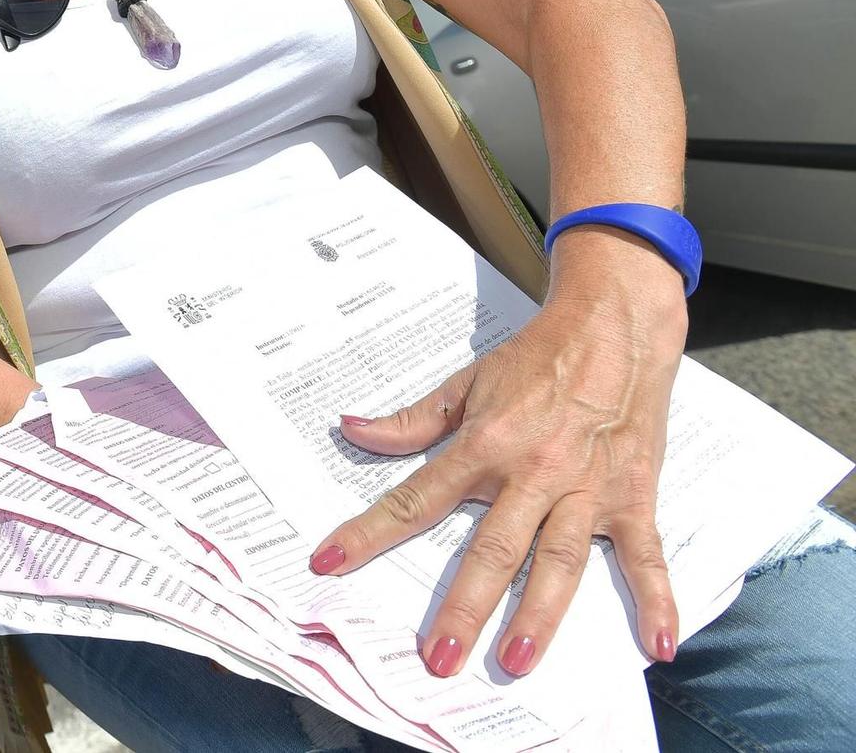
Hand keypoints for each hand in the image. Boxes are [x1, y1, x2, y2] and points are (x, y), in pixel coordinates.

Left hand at [308, 242, 687, 678]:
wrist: (615, 328)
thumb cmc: (537, 358)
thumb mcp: (467, 382)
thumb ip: (412, 420)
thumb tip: (352, 429)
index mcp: (485, 445)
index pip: (416, 498)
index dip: (369, 532)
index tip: (330, 562)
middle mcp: (532, 473)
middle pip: (492, 548)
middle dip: (464, 606)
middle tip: (440, 658)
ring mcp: (585, 488)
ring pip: (559, 560)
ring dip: (540, 613)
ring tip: (519, 659)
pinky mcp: (632, 495)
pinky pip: (644, 554)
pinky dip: (657, 598)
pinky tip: (658, 644)